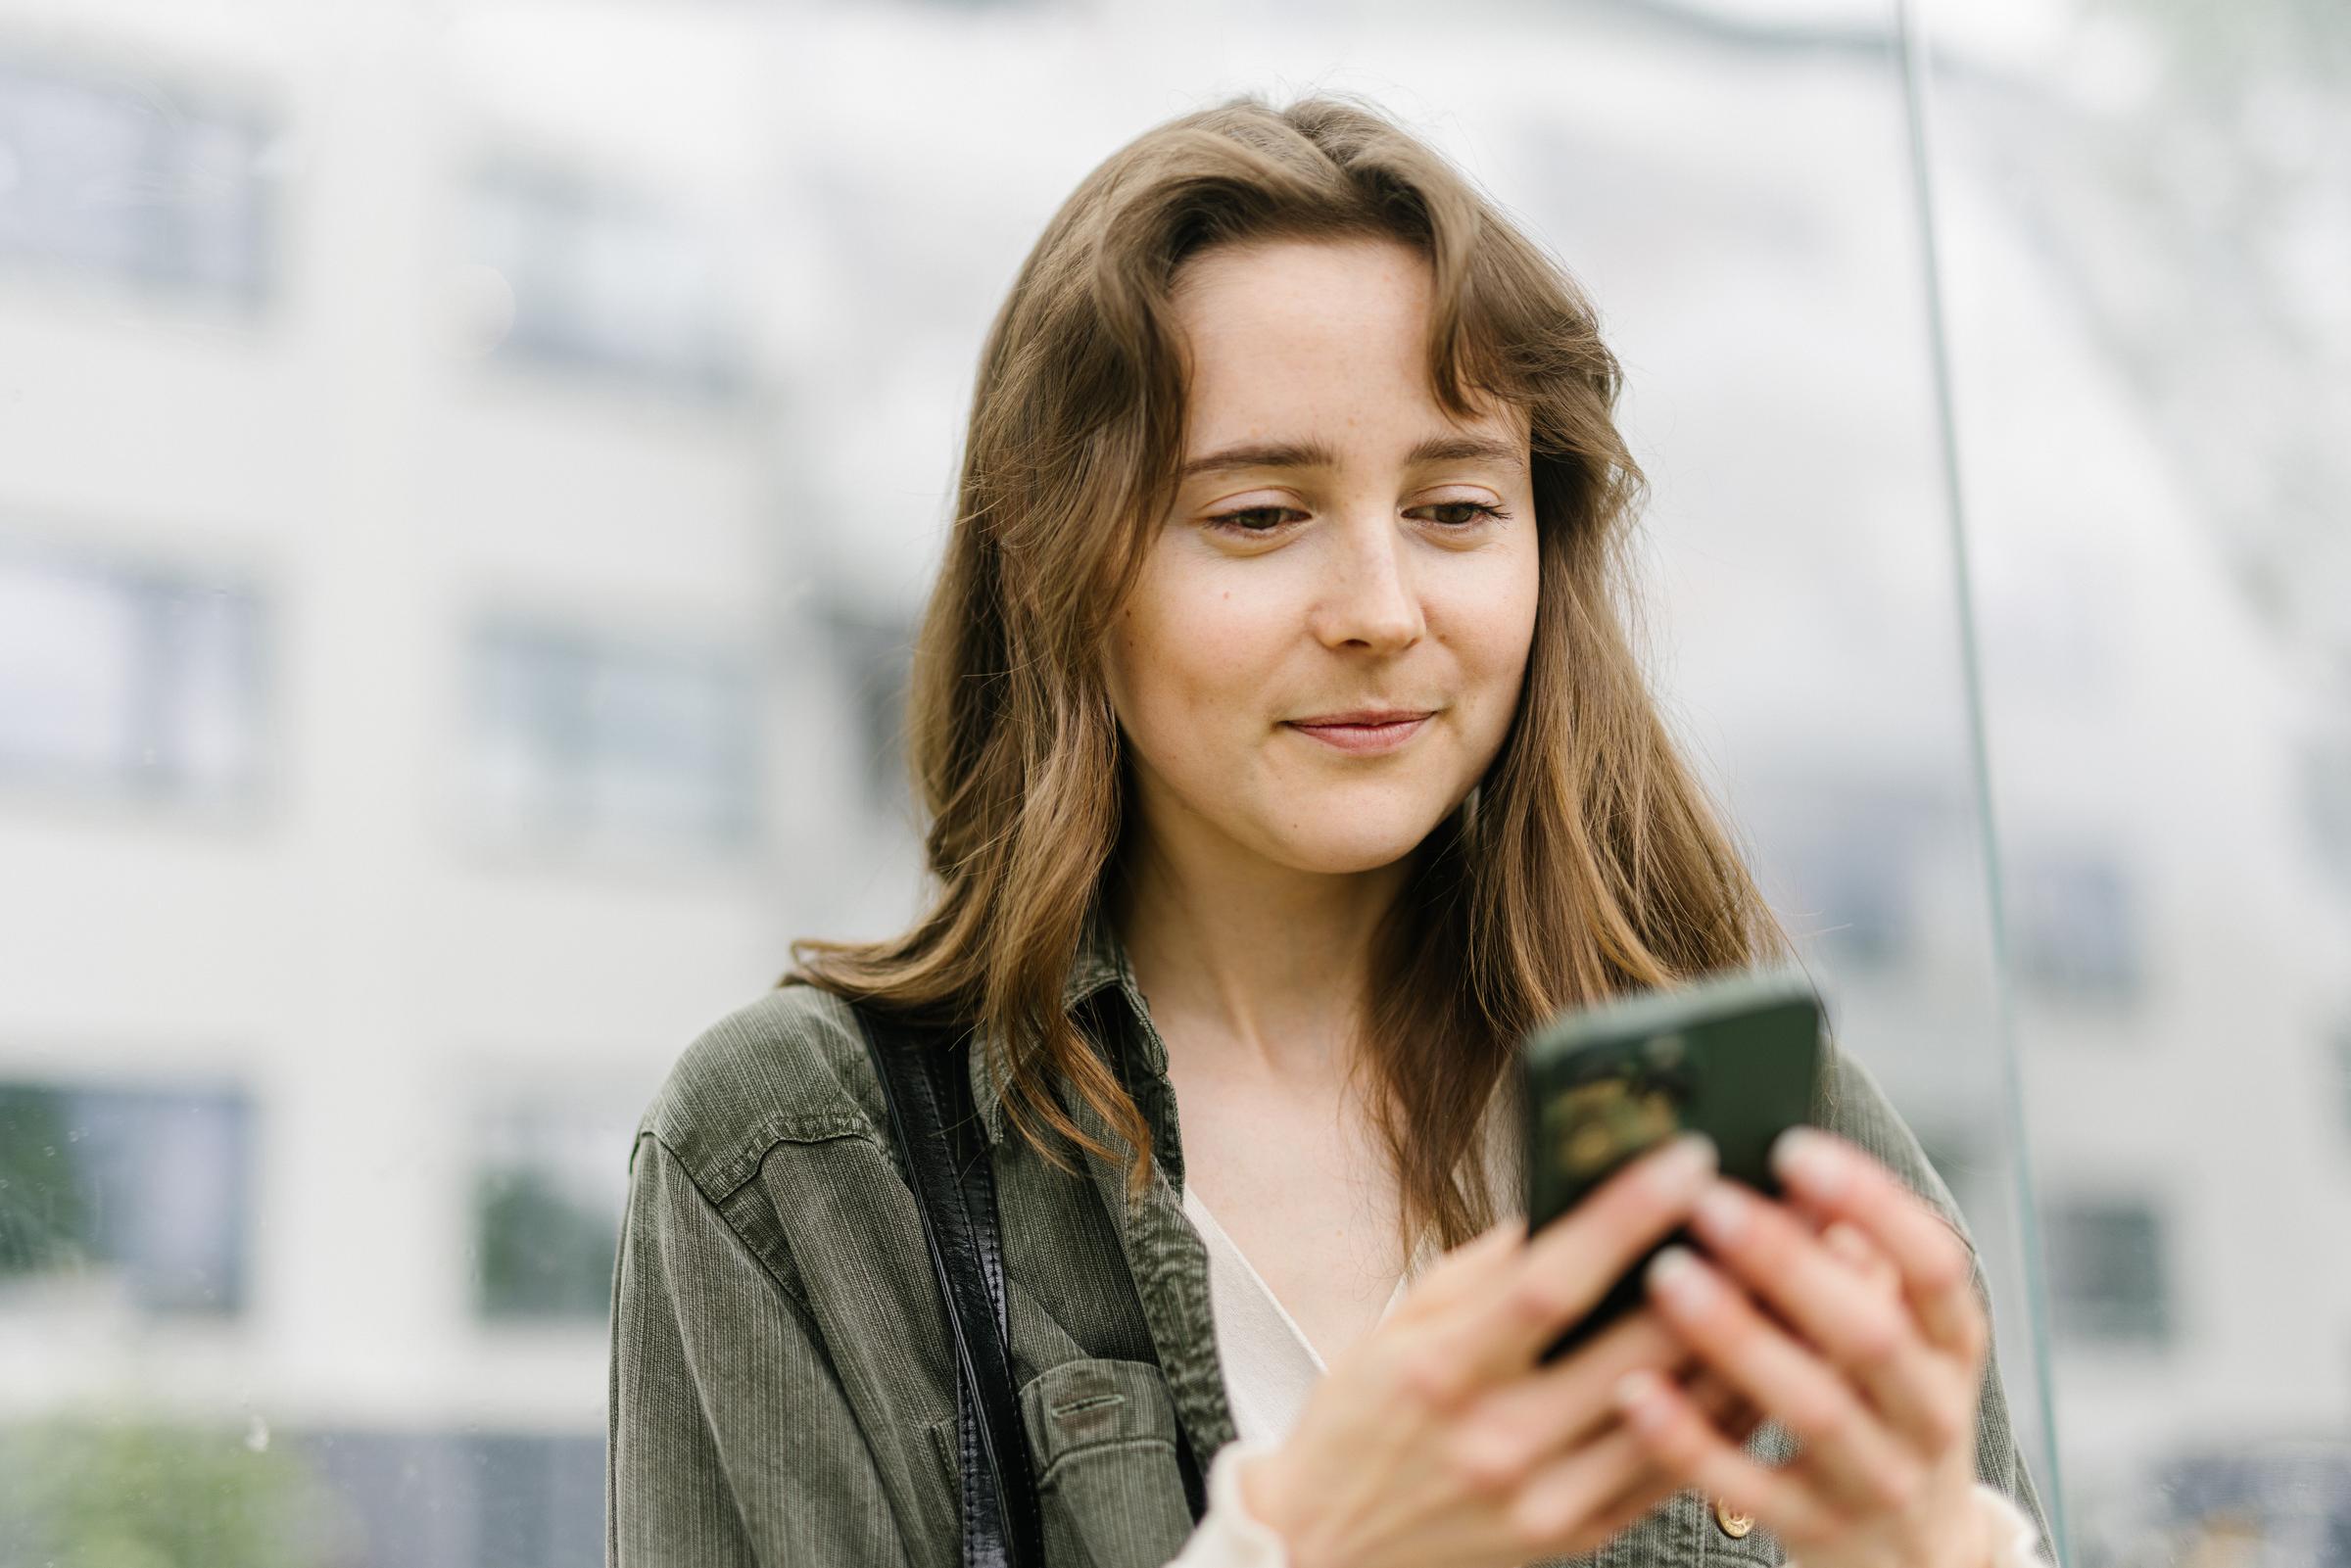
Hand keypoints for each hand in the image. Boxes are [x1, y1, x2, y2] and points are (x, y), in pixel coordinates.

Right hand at [1239, 1134, 1762, 1567]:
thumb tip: (1571, 1198)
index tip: (1687, 1158)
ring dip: (1743, 1338)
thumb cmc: (1362, 1421)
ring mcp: (1543, 1498)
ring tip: (1791, 1275)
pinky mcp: (1576, 1537)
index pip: (1551, 1280)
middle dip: (1717, 1270)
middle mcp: (1497, 1439)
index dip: (1626, 1216)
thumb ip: (1486, 1268)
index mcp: (1442, 1370)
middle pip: (1635, 1346)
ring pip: (1674, 1411)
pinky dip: (1723, 1412)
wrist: (1327, 1549)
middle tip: (1776, 1209)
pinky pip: (1673, 1469)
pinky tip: (1759, 1360)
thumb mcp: (1400, 1325)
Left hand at [1609, 1128, 1993, 1567]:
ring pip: (1813, 1408)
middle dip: (1788, 1263)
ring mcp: (1878, 1480)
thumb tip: (1786, 1168)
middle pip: (1869, 1334)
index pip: (1934, 1266)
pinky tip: (1635, 1388)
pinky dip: (1691, 1439)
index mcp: (1950, 1346)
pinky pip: (1750, 1487)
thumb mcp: (1894, 1337)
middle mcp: (1929, 1414)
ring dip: (1739, 1339)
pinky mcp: (1818, 1531)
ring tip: (1666, 1274)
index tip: (1793, 1148)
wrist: (1911, 1555)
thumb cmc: (1875, 1404)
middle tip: (1709, 1202)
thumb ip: (1855, 1262)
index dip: (1873, 1204)